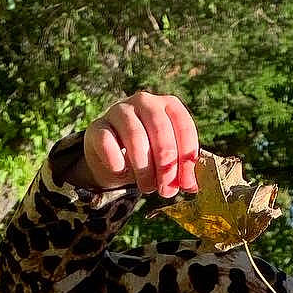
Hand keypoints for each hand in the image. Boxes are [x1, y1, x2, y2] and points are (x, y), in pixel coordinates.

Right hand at [80, 91, 199, 197]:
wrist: (111, 157)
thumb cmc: (146, 156)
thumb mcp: (166, 160)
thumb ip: (180, 168)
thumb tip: (193, 186)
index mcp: (168, 105)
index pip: (183, 126)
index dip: (186, 158)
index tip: (187, 184)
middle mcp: (145, 101)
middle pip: (160, 130)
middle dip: (165, 165)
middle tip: (165, 190)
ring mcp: (119, 111)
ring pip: (135, 136)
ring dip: (143, 167)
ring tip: (146, 187)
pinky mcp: (98, 127)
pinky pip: (107, 142)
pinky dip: (116, 160)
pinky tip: (121, 172)